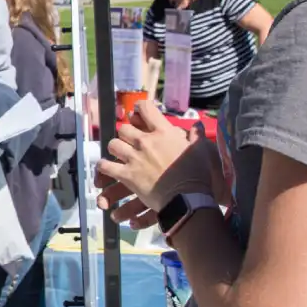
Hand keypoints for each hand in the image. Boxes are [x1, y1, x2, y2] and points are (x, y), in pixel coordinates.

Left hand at [96, 100, 212, 213]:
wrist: (187, 198)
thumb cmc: (197, 174)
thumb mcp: (201, 150)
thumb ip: (196, 136)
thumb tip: (198, 125)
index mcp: (163, 132)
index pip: (145, 108)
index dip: (140, 108)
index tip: (138, 113)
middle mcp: (145, 141)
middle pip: (124, 128)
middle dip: (126, 133)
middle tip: (130, 140)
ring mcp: (134, 158)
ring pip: (113, 144)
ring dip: (115, 148)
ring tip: (120, 154)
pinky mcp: (127, 175)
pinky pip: (106, 166)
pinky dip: (104, 167)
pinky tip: (107, 168)